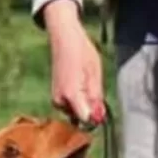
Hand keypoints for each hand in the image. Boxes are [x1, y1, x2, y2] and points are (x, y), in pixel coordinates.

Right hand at [43, 0, 104, 124]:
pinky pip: (71, 105)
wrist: (64, 38)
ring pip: (77, 111)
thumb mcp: (95, 75)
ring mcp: (56, 98)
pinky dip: (79, 99)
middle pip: (81, 116)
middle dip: (90, 108)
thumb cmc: (80, 51)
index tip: (101, 105)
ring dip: (85, 103)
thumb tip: (98, 117)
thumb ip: (96, 98)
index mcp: (71, 95)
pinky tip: (80, 83)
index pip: (86, 119)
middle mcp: (60, 100)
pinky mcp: (56, 96)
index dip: (96, 115)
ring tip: (85, 81)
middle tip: (93, 86)